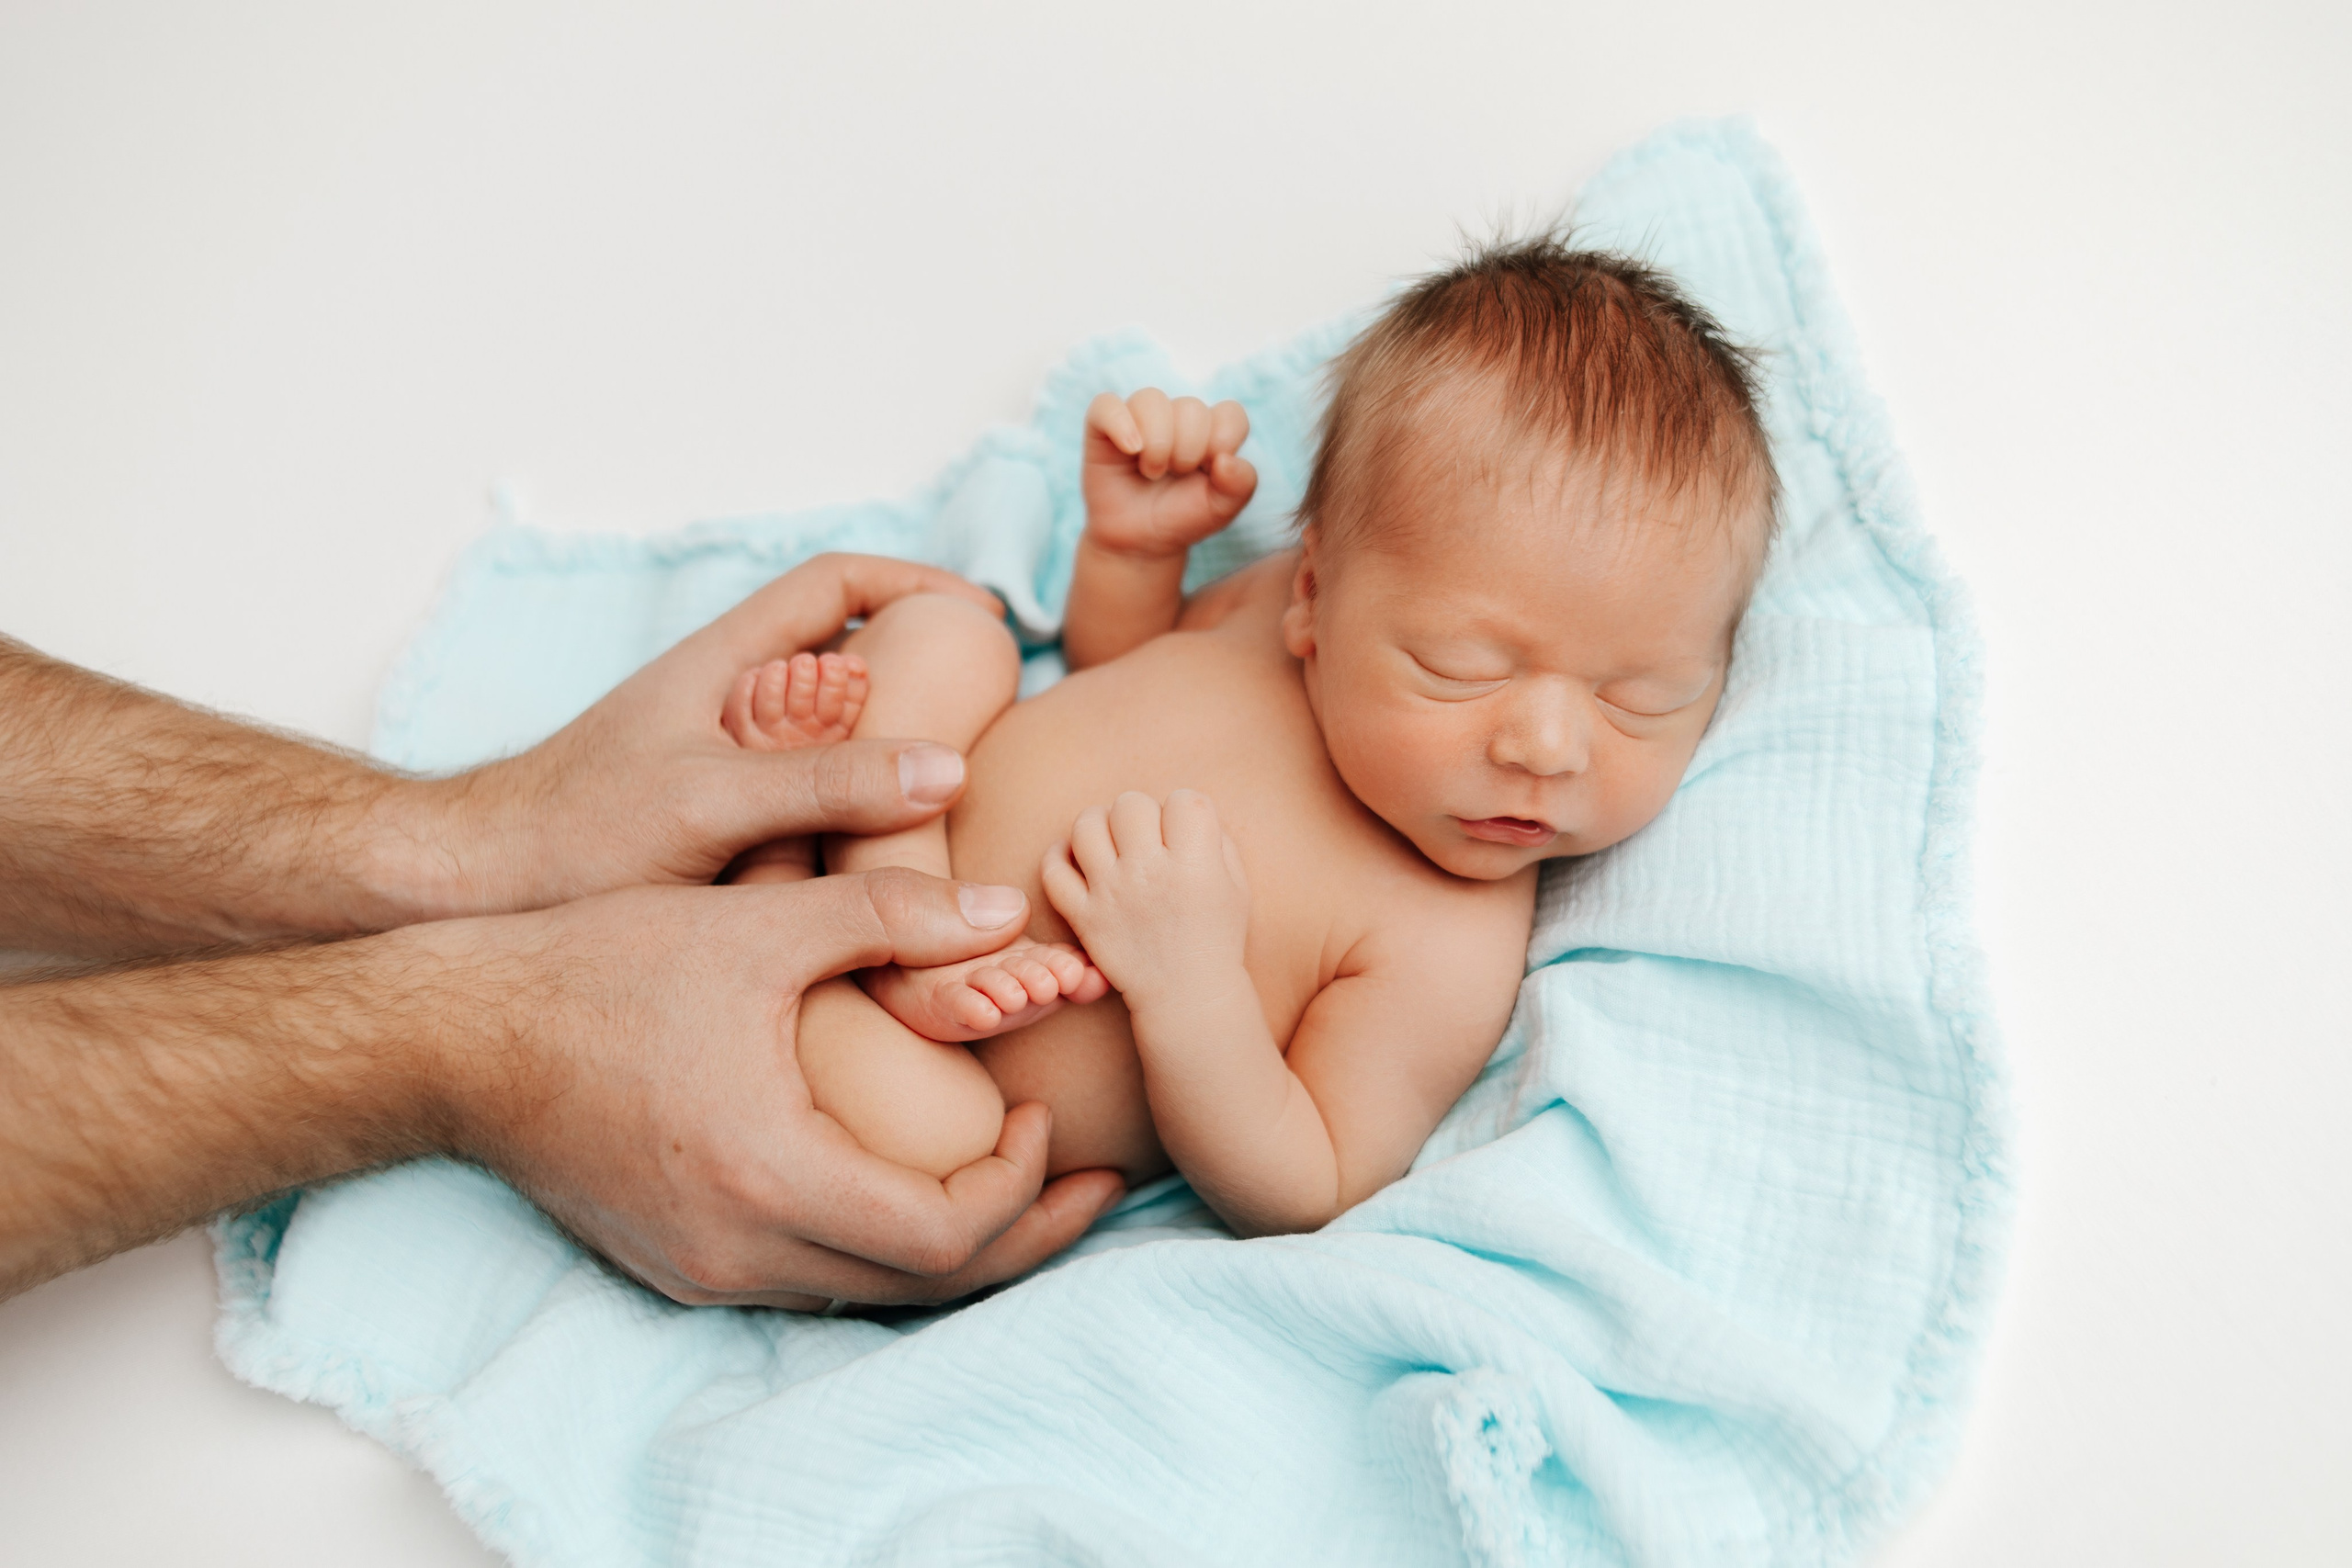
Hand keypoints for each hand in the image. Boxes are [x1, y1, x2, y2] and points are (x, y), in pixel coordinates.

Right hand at [430, 866, 1125, 1307]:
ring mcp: (700, 1269)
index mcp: (767, 1176)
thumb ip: (891, 915)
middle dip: (1022, 1236)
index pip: (941, 1236)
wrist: (452, 1032)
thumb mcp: (755, 924)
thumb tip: (1006, 908)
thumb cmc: (597, 966)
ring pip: (867, 1293)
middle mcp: (737, 1250)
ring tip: (1021, 1178)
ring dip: (953, 1245)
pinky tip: (910, 1178)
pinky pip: (810, 1278)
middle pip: (921, 1289)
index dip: (1022, 1188)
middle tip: (1091, 1182)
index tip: (1047, 1115)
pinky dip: (880, 1242)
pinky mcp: (674, 1261)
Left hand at [436, 552, 1003, 913]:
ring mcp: (715, 766)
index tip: (982, 620)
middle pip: (845, 661)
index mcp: (721, 663)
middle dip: (918, 680)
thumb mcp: (709, 803)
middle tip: (986, 723)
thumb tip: (944, 769)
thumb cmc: (567, 837)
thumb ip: (825, 784)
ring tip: (953, 806)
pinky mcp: (707, 831)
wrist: (464, 896)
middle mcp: (723, 705)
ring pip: (828, 743)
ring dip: (889, 764)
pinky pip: (804, 810)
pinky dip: (852, 826)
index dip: (916, 583)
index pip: (835, 582)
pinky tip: (880, 873)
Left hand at [1040, 789, 1250, 1012]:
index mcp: (1195, 865)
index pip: (1185, 800)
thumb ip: (1218, 841)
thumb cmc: (1217, 938)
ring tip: (1110, 841)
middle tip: (1146, 835)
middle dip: (1141, 812)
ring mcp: (1111, 894)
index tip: (1185, 829)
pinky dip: (1058, 857)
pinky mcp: (1083, 916)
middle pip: (1130, 803)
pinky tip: (1075, 858)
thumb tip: (1188, 811)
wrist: (1188, 996)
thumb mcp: (1237, 887)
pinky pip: (1053, 870)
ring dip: (1099, 825)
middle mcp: (1150, 874)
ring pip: (1086, 825)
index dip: (1186, 808)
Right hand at [1081, 390, 1257, 559]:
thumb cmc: (1181, 518)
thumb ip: (1241, 484)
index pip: (1230, 413)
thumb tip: (1227, 459)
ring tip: (1152, 472)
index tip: (1210, 471)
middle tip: (1175, 477)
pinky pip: (1107, 405)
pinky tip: (1131, 450)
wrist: (1141, 543)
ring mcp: (1139, 418)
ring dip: (1158, 442)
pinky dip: (1120, 424)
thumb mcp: (1221, 509)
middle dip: (1189, 451)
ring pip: (1151, 400)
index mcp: (1211, 429)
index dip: (1224, 441)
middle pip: (1192, 408)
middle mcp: (1176, 417)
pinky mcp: (1103, 427)